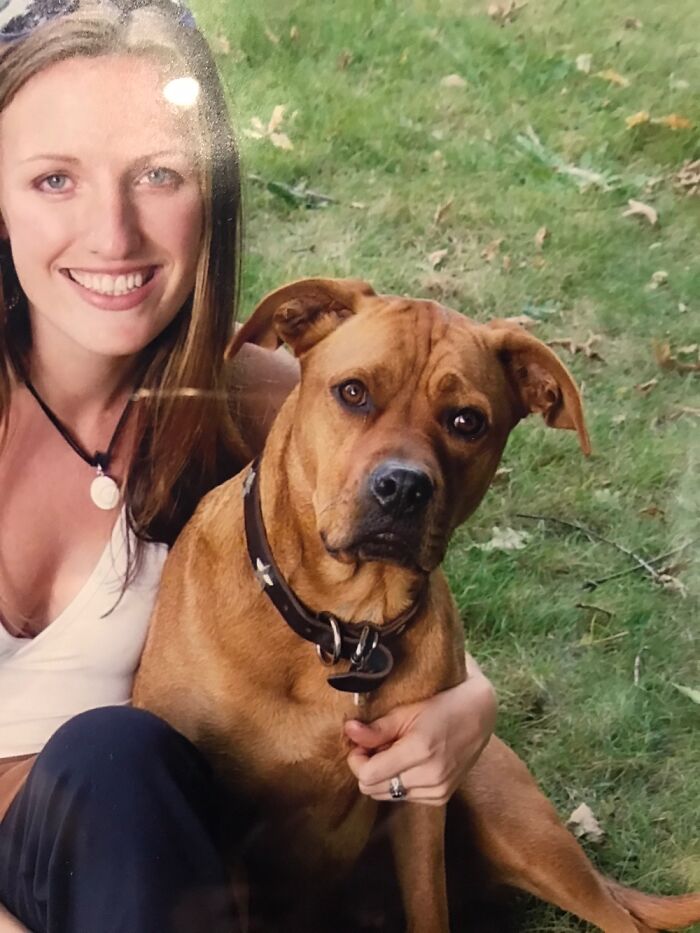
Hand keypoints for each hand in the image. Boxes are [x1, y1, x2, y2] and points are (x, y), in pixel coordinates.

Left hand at [344, 653, 496, 806]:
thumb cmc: (442, 705)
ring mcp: (438, 790)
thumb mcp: (407, 710)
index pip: (369, 775)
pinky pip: (404, 797)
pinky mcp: (441, 797)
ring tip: (394, 752)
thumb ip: (377, 728)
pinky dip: (399, 782)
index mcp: (420, 750)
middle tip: (376, 745)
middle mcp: (431, 776)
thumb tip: (349, 732)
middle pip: (374, 789)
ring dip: (383, 776)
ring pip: (386, 795)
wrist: (479, 714)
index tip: (360, 743)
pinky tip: (408, 762)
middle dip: (367, 768)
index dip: (357, 759)